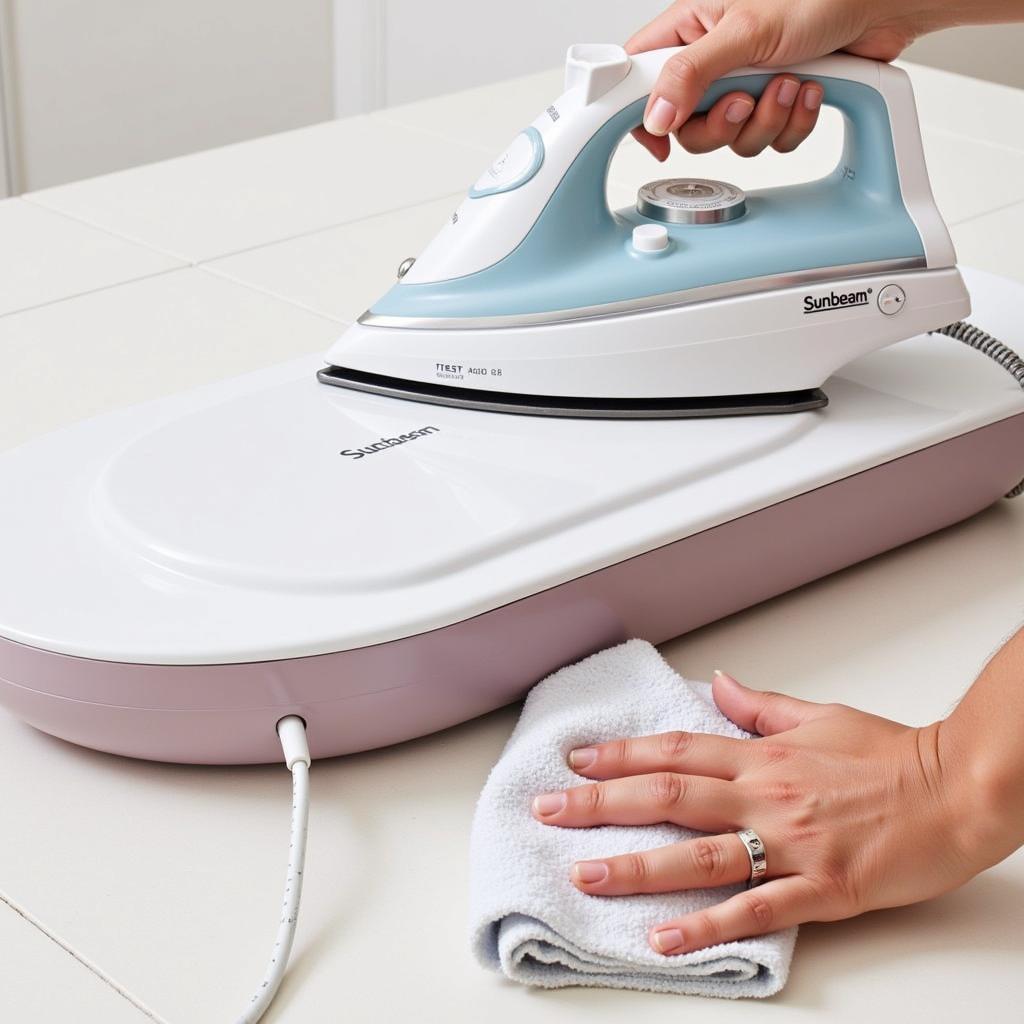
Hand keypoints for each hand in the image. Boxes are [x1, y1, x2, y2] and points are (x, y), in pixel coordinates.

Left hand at [531, 670, 1006, 955]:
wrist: (960, 789)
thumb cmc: (894, 754)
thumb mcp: (821, 716)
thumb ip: (762, 706)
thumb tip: (719, 684)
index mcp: (764, 755)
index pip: (675, 750)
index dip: (620, 754)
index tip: (575, 761)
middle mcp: (766, 794)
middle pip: (668, 796)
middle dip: (601, 803)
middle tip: (548, 812)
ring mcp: (791, 842)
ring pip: (698, 854)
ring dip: (636, 865)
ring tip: (584, 874)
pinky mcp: (822, 888)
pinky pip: (754, 908)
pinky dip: (707, 924)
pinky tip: (664, 939)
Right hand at [626, 0, 948, 160]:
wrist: (881, 5)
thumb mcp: (744, 31)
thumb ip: (690, 74)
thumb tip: (654, 116)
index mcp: (690, 29)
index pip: (639, 78)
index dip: (641, 113)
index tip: (658, 137)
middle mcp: (711, 61)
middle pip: (686, 126)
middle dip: (723, 124)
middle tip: (745, 100)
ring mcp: (743, 85)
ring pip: (730, 139)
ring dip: (766, 122)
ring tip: (789, 83)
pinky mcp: (775, 105)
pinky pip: (767, 142)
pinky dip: (791, 125)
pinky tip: (807, 90)